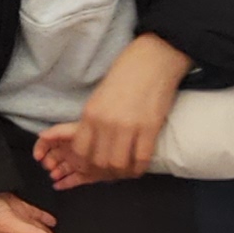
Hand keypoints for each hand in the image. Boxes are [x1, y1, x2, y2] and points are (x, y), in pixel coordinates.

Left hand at [34, 34, 187, 188]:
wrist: (153, 59)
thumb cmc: (125, 75)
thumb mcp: (99, 97)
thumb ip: (93, 122)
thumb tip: (90, 146)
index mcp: (90, 114)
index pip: (80, 152)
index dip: (84, 165)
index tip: (91, 167)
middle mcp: (106, 123)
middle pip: (98, 163)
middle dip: (103, 173)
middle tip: (109, 172)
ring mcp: (129, 127)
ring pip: (118, 165)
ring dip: (121, 173)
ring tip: (124, 170)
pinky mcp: (150, 128)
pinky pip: (141, 160)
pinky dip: (138, 168)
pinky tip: (138, 166)